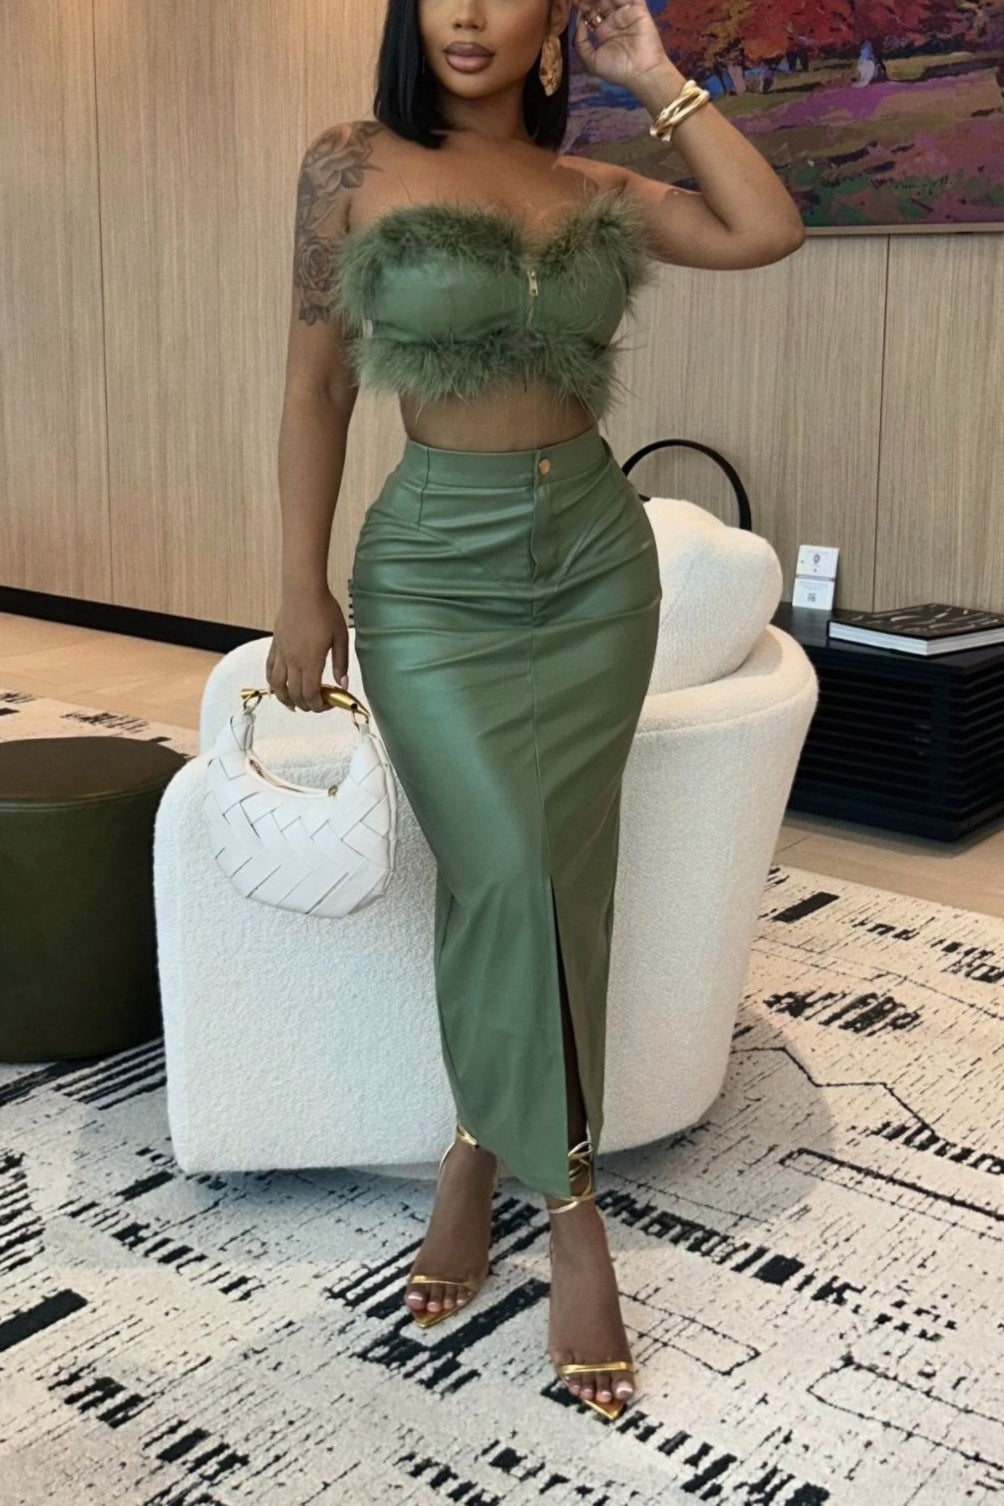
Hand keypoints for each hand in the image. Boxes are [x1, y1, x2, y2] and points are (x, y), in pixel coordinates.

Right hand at [267, 588, 348, 711]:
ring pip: (277, 686)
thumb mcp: (341, 638)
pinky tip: (278, 687)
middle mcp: (293, 661)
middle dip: (307, 705)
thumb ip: (341, 664)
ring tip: (294, 704)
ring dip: (286, 699)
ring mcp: (282, 654)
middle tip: (318, 703)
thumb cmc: (324, 610)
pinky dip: (272, 683)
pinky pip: (269, 669)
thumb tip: (342, 684)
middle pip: (295, 694)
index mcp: (311, 661)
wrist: (303, 592)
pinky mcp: (275, 646)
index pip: (311, 695)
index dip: (319, 706)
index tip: (329, 704)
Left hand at [571, 0, 672, 89]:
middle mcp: (613, 20)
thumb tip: (577, 22)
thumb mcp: (591, 61)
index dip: (581, 6)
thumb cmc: (617, 70)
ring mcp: (626, 14)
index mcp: (603, 31)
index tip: (573, 3)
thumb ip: (580, 43)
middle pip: (598, 2)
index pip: (590, 13)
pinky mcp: (638, 9)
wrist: (641, 72)